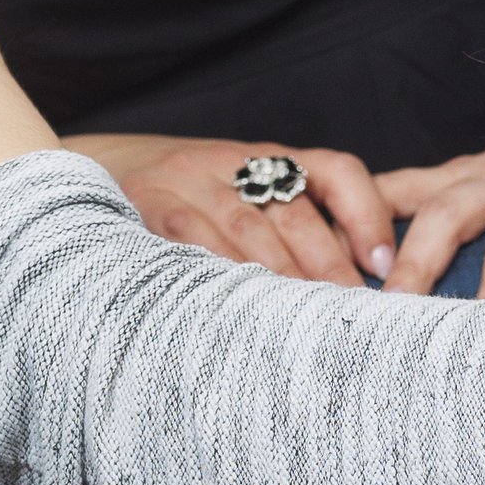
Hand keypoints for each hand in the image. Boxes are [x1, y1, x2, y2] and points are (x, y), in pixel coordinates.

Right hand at [68, 135, 397, 285]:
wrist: (101, 166)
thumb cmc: (193, 197)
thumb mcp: (247, 193)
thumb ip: (301, 223)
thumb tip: (369, 277)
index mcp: (269, 157)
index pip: (334, 170)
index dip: (366, 213)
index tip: (382, 264)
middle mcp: (231, 162)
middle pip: (293, 212)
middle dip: (327, 267)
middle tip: (352, 315)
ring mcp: (186, 180)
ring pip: (245, 231)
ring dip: (278, 281)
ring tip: (306, 326)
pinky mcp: (146, 205)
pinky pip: (189, 244)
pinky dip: (218, 278)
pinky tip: (238, 312)